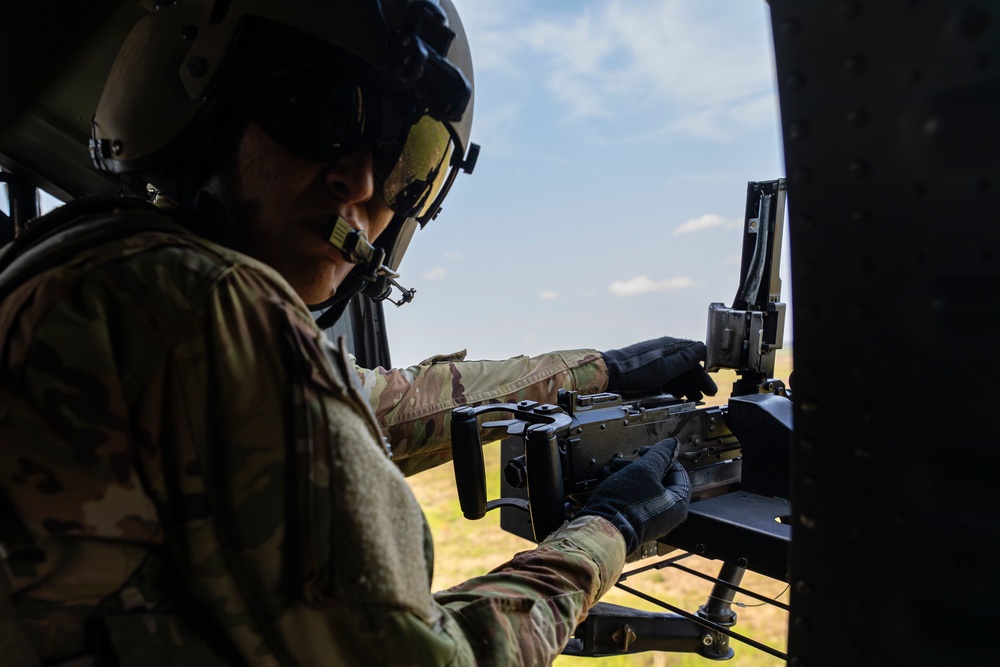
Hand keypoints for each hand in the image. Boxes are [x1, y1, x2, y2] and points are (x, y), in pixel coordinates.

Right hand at [577, 438, 689, 555]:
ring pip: (646, 488)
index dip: (662, 457)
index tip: (645, 451)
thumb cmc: (625, 502)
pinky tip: (610, 479)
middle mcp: (668, 514)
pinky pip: (636, 499)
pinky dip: (626, 487)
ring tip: (613, 468)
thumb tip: (673, 444)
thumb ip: (661, 455)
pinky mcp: (636, 521)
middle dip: (641, 465)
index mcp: (678, 504)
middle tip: (627, 460)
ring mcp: (652, 519)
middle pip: (660, 480)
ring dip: (630, 474)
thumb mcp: (645, 470)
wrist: (602, 529)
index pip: (678, 472)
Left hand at [601, 336, 717, 400]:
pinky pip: (666, 375)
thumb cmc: (637, 370)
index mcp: (672, 346)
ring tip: (694, 397)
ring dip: (687, 385)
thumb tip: (702, 348)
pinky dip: (674, 385)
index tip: (711, 385)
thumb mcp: (667, 368)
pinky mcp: (647, 367)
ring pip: (676, 371)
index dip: (705, 372)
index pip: (695, 356)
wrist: (611, 373)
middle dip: (698, 381)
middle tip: (706, 394)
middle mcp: (665, 350)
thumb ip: (685, 360)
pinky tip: (676, 394)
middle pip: (686, 365)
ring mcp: (655, 358)